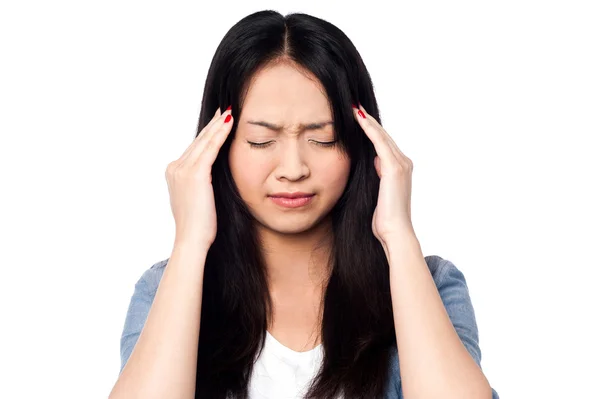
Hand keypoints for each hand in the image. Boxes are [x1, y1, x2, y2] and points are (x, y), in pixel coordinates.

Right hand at [165, 106, 233, 249]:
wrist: (192, 239)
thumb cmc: (199, 226)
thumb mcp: (197, 198)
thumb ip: (201, 182)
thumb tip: (212, 176)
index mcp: (174, 172)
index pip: (195, 148)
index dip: (208, 133)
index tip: (219, 121)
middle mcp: (175, 167)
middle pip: (198, 140)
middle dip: (213, 124)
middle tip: (226, 109)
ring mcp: (183, 169)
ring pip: (205, 141)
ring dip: (219, 124)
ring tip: (231, 111)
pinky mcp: (195, 173)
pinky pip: (211, 148)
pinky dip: (220, 134)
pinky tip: (230, 123)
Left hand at [352, 103, 414, 245]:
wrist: (395, 232)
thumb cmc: (384, 220)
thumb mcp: (377, 193)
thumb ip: (377, 176)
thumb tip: (374, 162)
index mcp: (400, 169)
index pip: (383, 144)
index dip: (370, 130)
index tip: (357, 118)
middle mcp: (403, 163)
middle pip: (383, 136)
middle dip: (368, 120)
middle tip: (354, 106)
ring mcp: (401, 164)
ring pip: (381, 135)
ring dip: (367, 120)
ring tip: (353, 107)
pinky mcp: (394, 168)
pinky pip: (379, 142)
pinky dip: (369, 129)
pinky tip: (358, 118)